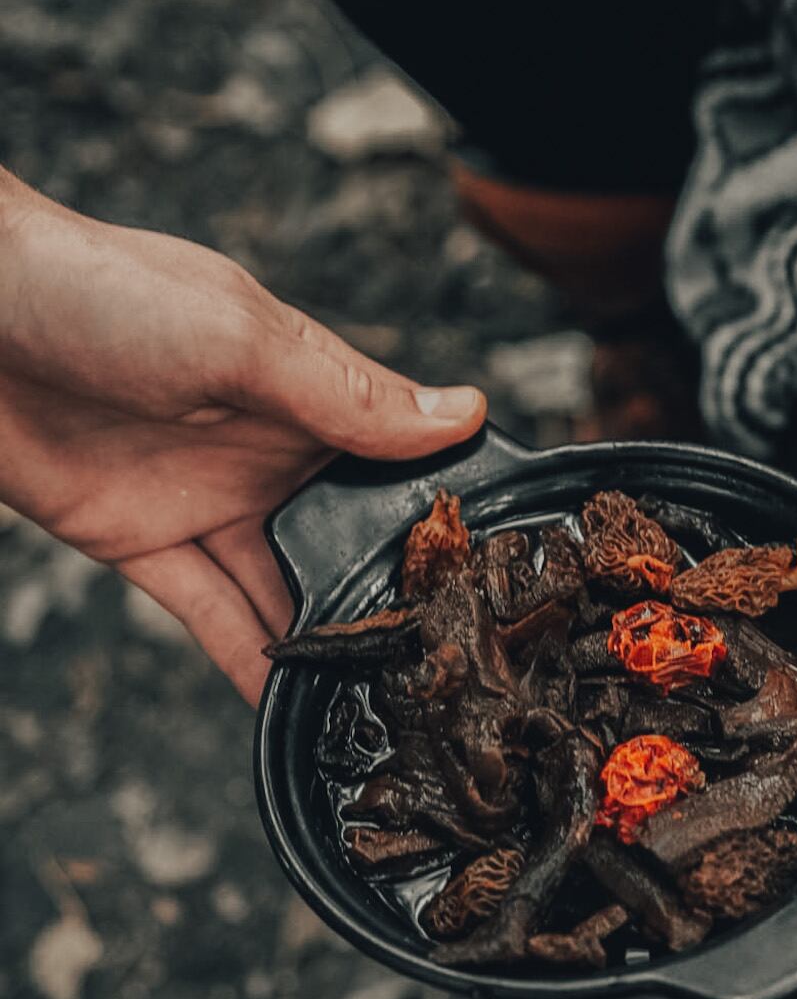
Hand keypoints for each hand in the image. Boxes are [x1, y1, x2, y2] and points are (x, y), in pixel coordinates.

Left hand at [0, 177, 484, 700]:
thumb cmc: (98, 292)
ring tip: (378, 701)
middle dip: (390, 590)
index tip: (495, 575)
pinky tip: (287, 706)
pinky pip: (207, 613)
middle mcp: (267, 446)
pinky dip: (245, 661)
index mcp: (304, 387)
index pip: (396, 454)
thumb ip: (346, 396)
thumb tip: (461, 414)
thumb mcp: (240, 340)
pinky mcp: (141, 541)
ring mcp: (206, 499)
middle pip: (347, 533)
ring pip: (283, 585)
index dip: (441, 509)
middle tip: (443, 663)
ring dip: (324, 638)